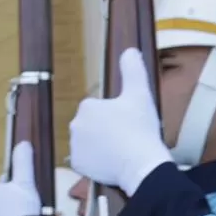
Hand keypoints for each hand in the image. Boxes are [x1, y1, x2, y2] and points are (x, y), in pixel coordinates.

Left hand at [69, 50, 170, 197]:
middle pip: (94, 126)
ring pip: (90, 143)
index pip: (101, 109)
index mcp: (87, 107)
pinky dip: (98, 162)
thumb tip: (129, 50)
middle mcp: (74, 125)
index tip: (130, 123)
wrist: (140, 164)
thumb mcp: (140, 94)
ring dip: (102, 145)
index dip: (117, 116)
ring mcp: (74, 146)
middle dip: (108, 130)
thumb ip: (133, 70)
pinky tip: (113, 162)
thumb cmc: (140, 128)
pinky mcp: (78, 164)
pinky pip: (87, 160)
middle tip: (127, 137)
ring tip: (122, 150)